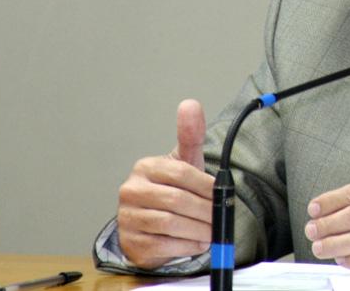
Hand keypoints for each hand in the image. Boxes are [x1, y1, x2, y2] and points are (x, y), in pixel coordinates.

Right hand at [117, 99, 214, 268]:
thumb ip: (190, 136)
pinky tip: (197, 243)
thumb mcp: (182, 162)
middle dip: (205, 211)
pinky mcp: (131, 242)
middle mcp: (131, 191)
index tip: (221, 195)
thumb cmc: (171, 189)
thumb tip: (191, 104)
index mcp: (145, 168)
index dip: (205, 186)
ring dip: (198, 230)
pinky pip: (163, 246)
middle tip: (221, 218)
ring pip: (170, 224)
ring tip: (212, 231)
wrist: (150, 225)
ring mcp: (128, 218)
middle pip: (176, 201)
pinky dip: (186, 246)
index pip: (181, 173)